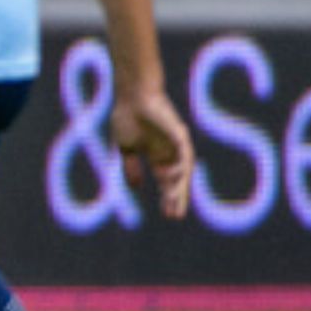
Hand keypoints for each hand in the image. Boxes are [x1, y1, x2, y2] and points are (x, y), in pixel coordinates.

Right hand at [111, 88, 193, 219]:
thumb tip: (136, 188)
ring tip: (176, 202)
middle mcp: (169, 153)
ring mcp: (176, 144)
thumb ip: (131, 167)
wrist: (131, 95)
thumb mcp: (126, 147)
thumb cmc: (127, 116)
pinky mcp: (179, 134)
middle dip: (176, 197)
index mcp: (157, 156)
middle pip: (177, 180)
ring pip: (182, 170)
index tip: (168, 215)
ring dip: (180, 186)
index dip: (168, 197)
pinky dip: (181, 166)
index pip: (167, 182)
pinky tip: (175, 177)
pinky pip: (184, 153)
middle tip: (175, 215)